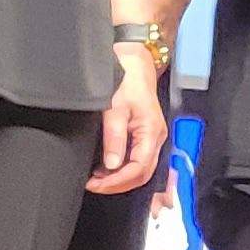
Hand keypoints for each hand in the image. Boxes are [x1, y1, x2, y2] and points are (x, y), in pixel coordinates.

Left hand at [90, 48, 165, 192]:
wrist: (133, 64)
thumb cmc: (126, 80)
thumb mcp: (114, 106)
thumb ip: (114, 136)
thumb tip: (112, 164)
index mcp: (152, 132)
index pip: (139, 168)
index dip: (117, 181)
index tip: (95, 184)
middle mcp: (156, 138)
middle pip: (142, 174)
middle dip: (117, 184)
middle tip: (93, 185)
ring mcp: (152, 138)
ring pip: (140, 170)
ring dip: (119, 179)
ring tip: (97, 180)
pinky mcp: (144, 137)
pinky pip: (137, 161)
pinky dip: (122, 171)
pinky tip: (106, 170)